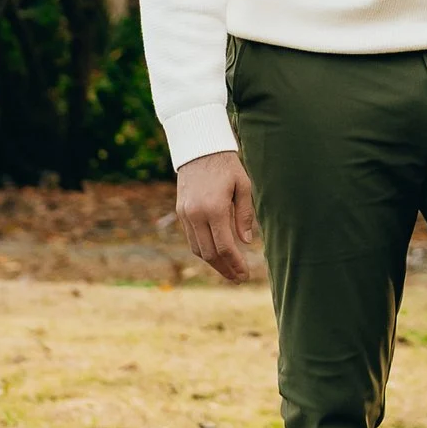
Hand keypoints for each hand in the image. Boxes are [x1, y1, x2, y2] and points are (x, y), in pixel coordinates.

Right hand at [175, 148, 260, 283]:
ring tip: (229, 271)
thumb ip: (245, 215)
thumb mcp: (243, 186)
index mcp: (214, 208)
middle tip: (239, 278)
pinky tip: (216, 255)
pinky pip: (191, 238)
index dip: (235, 264)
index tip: (245, 274)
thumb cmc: (227, 166)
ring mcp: (185, 214)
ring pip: (198, 249)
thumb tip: (246, 242)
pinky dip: (203, 250)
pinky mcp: (181, 212)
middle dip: (225, 269)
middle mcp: (196, 214)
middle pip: (209, 253)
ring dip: (213, 263)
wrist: (199, 148)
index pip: (225, 246)